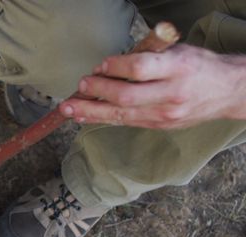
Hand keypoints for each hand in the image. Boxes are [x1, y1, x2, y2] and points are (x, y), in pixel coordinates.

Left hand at [59, 44, 245, 128]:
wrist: (226, 91)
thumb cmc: (197, 65)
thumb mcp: (177, 51)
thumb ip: (146, 55)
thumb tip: (108, 66)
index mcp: (177, 68)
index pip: (139, 69)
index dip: (115, 68)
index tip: (100, 65)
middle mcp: (170, 94)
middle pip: (126, 97)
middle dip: (98, 92)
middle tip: (80, 86)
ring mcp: (164, 114)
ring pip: (122, 115)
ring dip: (91, 112)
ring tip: (69, 108)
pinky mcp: (159, 125)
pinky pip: (126, 122)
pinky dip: (102, 118)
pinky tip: (84, 116)